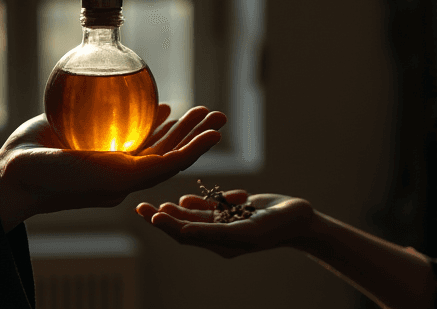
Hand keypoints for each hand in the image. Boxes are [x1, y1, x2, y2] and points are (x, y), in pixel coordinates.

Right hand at [0, 104, 226, 231]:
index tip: (215, 133)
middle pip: (166, 151)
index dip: (194, 149)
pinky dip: (150, 119)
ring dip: (177, 126)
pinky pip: (130, 131)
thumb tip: (169, 163)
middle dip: (193, 134)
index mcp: (123, 182)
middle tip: (217, 115)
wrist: (13, 174)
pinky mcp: (96, 144)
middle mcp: (121, 171)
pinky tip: (164, 108)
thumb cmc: (46, 177)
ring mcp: (109, 158)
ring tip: (199, 110)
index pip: (168, 165)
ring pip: (152, 140)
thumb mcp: (87, 174)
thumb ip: (126, 171)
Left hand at [136, 192, 314, 257]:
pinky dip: (197, 203)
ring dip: (175, 211)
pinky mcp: (233, 212)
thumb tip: (183, 231)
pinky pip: (210, 207)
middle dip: (162, 218)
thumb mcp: (246, 229)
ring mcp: (226, 223)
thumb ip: (214, 231)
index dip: (165, 225)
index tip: (149, 214)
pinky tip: (183, 199)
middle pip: (183, 226)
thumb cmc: (277, 225)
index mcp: (220, 244)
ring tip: (156, 205)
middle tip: (140, 208)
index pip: (184, 235)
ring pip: (194, 217)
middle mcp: (219, 235)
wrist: (302, 218)